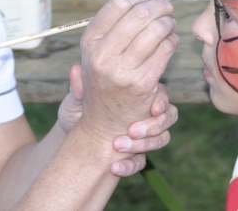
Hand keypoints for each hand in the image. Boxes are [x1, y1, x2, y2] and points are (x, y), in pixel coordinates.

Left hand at [58, 66, 177, 176]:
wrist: (69, 135)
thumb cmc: (76, 109)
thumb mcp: (75, 98)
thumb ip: (78, 87)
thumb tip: (74, 69)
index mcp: (136, 93)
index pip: (161, 93)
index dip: (162, 101)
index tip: (153, 108)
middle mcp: (145, 113)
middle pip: (168, 118)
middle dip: (153, 126)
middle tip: (131, 131)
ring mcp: (143, 135)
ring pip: (161, 139)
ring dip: (143, 145)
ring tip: (118, 147)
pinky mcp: (135, 154)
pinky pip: (141, 162)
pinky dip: (131, 166)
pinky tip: (116, 168)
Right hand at [77, 0, 178, 143]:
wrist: (104, 125)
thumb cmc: (104, 82)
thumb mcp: (96, 53)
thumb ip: (114, 26)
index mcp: (90, 42)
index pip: (118, 4)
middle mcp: (102, 54)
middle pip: (139, 13)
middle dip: (160, 5)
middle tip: (169, 7)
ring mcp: (121, 70)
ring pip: (155, 30)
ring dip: (168, 22)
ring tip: (170, 24)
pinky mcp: (141, 83)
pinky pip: (165, 50)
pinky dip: (172, 42)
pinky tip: (171, 43)